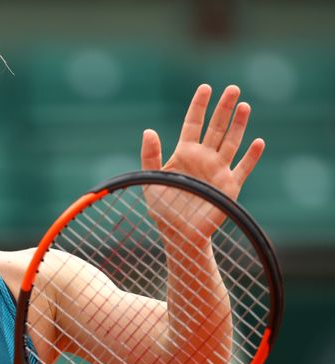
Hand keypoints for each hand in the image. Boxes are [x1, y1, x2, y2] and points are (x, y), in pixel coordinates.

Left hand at [140, 84, 264, 238]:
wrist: (178, 233)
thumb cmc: (162, 207)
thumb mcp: (150, 178)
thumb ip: (150, 155)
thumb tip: (148, 130)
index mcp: (184, 152)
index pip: (193, 123)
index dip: (199, 106)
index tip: (205, 88)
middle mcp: (204, 157)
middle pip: (216, 127)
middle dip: (224, 108)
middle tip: (233, 88)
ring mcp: (218, 170)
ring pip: (231, 142)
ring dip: (239, 125)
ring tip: (245, 105)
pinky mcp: (230, 186)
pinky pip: (243, 168)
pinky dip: (251, 156)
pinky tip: (258, 142)